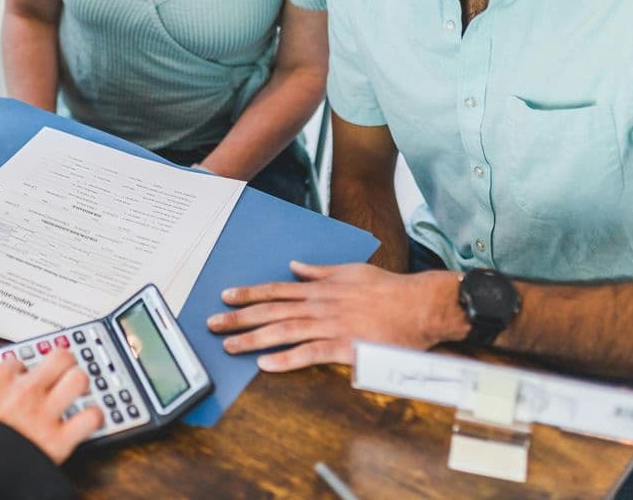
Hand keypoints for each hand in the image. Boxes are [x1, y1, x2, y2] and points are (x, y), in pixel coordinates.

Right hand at [0, 350, 102, 464]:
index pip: (20, 359)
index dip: (22, 370)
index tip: (21, 380)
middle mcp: (25, 392)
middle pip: (59, 358)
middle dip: (63, 363)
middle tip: (61, 373)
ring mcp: (44, 415)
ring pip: (78, 380)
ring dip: (80, 385)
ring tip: (76, 392)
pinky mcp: (60, 440)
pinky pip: (90, 418)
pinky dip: (93, 419)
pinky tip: (86, 421)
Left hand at [206, 261, 464, 370]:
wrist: (420, 305)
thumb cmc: (389, 289)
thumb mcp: (351, 271)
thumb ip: (321, 271)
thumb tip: (296, 266)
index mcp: (320, 289)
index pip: (275, 290)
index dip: (248, 294)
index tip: (226, 296)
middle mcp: (319, 305)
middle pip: (271, 310)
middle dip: (239, 318)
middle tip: (212, 324)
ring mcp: (330, 326)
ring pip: (283, 331)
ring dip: (253, 339)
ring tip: (230, 346)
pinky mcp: (345, 347)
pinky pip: (310, 354)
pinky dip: (287, 359)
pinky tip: (266, 365)